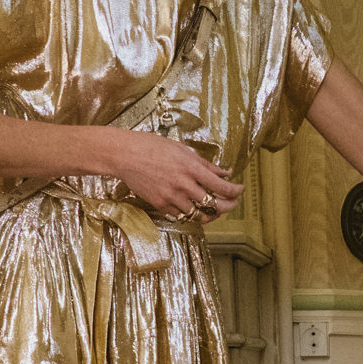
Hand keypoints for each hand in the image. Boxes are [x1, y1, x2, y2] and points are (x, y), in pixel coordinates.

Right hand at [105, 129, 242, 219]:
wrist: (123, 154)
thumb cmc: (152, 147)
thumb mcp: (182, 149)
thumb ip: (205, 164)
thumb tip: (225, 172)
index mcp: (191, 168)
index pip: (222, 186)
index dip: (235, 191)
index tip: (239, 190)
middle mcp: (183, 185)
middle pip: (215, 205)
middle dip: (229, 206)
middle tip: (232, 203)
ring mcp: (171, 197)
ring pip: (199, 215)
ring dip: (211, 214)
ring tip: (214, 208)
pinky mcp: (160, 205)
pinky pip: (181, 216)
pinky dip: (190, 214)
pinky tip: (193, 207)